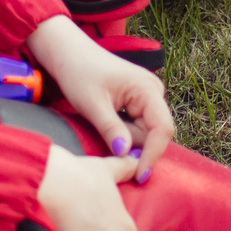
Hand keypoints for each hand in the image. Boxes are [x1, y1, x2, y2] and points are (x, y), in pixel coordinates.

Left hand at [24, 15, 174, 175]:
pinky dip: (123, 132)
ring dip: (126, 139)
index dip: (152, 155)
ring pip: (145, 132)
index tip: (139, 176)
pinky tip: (105, 122)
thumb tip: (126, 155)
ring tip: (100, 122)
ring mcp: (147, 96)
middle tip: (105, 139)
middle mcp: (154, 91)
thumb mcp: (92, 105)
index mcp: (147, 89)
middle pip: (154, 133)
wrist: (68, 54)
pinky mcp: (139, 101)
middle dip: (134, 145)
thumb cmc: (79, 73)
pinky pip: (137, 126)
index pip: (162, 130)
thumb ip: (111, 130)